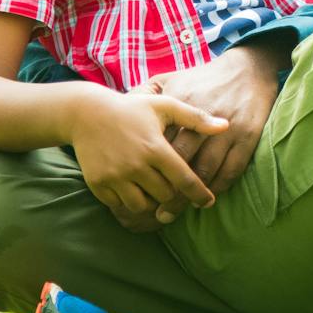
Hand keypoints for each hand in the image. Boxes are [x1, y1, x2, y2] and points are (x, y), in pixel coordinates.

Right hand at [70, 89, 226, 231]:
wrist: (86, 113)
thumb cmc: (132, 109)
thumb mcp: (164, 106)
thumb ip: (195, 117)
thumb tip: (226, 126)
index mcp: (155, 147)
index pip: (184, 179)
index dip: (199, 194)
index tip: (208, 202)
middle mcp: (136, 165)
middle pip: (165, 196)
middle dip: (172, 194)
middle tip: (172, 186)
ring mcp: (115, 177)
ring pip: (142, 206)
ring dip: (150, 200)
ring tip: (152, 188)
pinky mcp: (98, 184)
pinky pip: (119, 205)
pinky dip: (128, 201)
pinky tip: (132, 188)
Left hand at [145, 42, 284, 220]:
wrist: (247, 69)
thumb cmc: (202, 79)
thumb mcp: (170, 79)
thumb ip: (144, 94)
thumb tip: (120, 111)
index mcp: (180, 105)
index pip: (161, 144)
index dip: (149, 171)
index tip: (139, 191)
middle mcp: (203, 118)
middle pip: (181, 163)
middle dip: (168, 191)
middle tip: (157, 214)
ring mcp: (227, 130)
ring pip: (206, 171)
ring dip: (191, 196)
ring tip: (176, 213)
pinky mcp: (248, 137)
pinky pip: (231, 170)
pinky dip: (218, 187)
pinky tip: (207, 197)